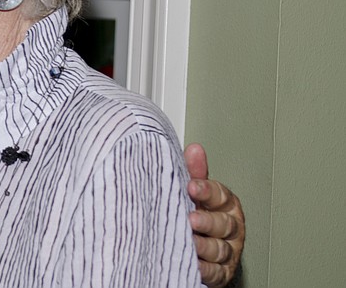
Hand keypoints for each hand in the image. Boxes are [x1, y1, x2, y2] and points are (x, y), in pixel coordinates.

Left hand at [184, 143, 244, 287]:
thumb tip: (194, 149)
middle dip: (207, 221)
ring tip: (190, 242)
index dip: (206, 190)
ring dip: (205, 246)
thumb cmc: (199, 213)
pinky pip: (215, 272)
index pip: (220, 195)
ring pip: (220, 249)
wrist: (200, 247)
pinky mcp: (221, 272)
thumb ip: (195, 172)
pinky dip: (205, 269)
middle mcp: (230, 227)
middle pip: (223, 223)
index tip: (192, 186)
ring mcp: (228, 250)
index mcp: (226, 204)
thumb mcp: (196, 192)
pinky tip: (194, 264)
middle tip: (191, 218)